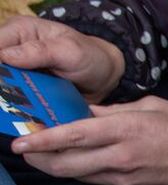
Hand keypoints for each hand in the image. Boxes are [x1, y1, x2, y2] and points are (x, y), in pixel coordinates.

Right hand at [0, 15, 124, 102]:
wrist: (104, 77)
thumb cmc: (90, 56)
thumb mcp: (70, 51)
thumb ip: (40, 51)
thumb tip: (7, 56)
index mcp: (19, 31)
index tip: (5, 81)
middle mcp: (13, 50)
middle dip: (4, 86)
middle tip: (15, 98)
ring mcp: (19, 72)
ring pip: (4, 87)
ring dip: (10, 99)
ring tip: (18, 110)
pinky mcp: (26, 90)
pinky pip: (16, 99)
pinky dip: (19, 109)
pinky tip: (24, 117)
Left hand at [11, 96, 167, 184]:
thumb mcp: (151, 106)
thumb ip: (114, 111)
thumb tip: (86, 113)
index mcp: (126, 131)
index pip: (73, 137)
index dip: (42, 141)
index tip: (21, 142)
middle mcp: (121, 158)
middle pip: (66, 165)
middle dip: (39, 159)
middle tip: (26, 150)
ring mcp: (124, 178)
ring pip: (78, 175)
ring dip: (59, 165)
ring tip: (48, 154)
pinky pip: (98, 180)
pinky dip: (84, 169)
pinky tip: (83, 160)